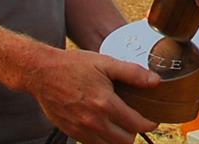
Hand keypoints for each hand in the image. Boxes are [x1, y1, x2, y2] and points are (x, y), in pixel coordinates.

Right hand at [26, 48, 159, 143]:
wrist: (43, 73)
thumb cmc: (74, 65)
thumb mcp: (105, 62)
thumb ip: (132, 73)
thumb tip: (155, 81)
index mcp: (105, 103)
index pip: (137, 124)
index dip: (149, 123)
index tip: (152, 119)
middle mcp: (94, 121)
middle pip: (125, 141)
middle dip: (135, 132)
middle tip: (136, 120)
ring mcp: (82, 130)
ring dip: (119, 138)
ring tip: (121, 124)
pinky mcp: (72, 133)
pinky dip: (103, 139)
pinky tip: (104, 124)